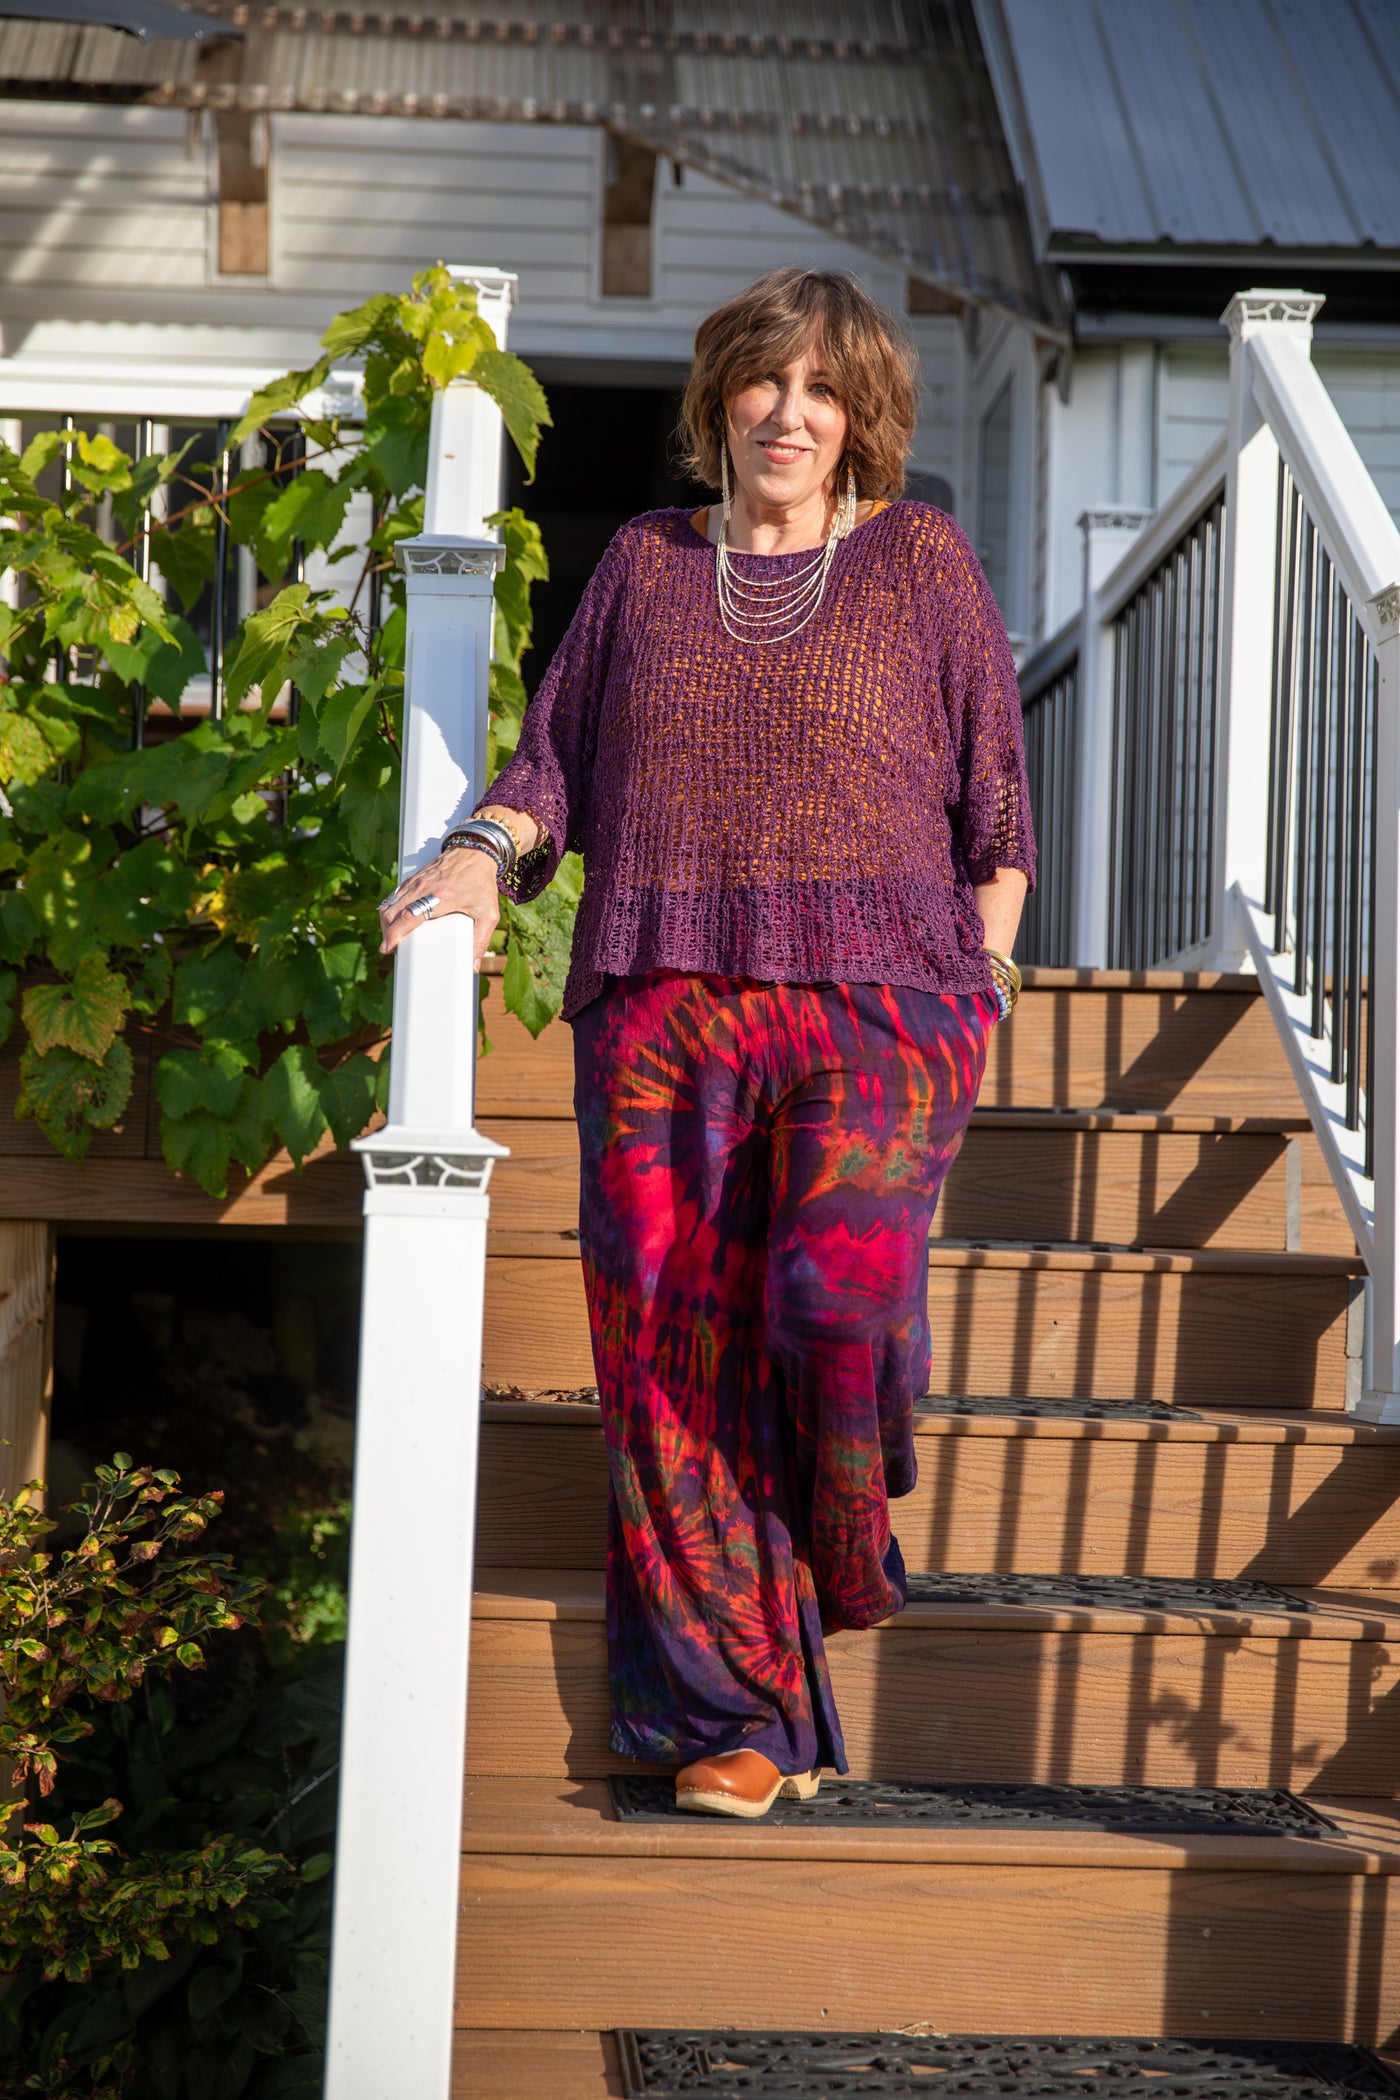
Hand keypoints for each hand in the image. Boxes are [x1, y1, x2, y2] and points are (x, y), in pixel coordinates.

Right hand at [378, 846, 501, 966]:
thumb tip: (473, 965)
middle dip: (387, 931)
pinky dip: (390, 909)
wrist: (475, 851)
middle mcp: (423, 887)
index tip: (388, 946)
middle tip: (391, 946)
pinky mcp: (414, 879)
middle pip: (392, 910)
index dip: (395, 933)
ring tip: (392, 936)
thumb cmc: (481, 882)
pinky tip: (395, 919)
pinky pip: (395, 895)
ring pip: (390, 903)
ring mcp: (416, 882)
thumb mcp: (488, 913)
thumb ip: (481, 940)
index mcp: (441, 896)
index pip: (409, 915)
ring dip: (386, 921)